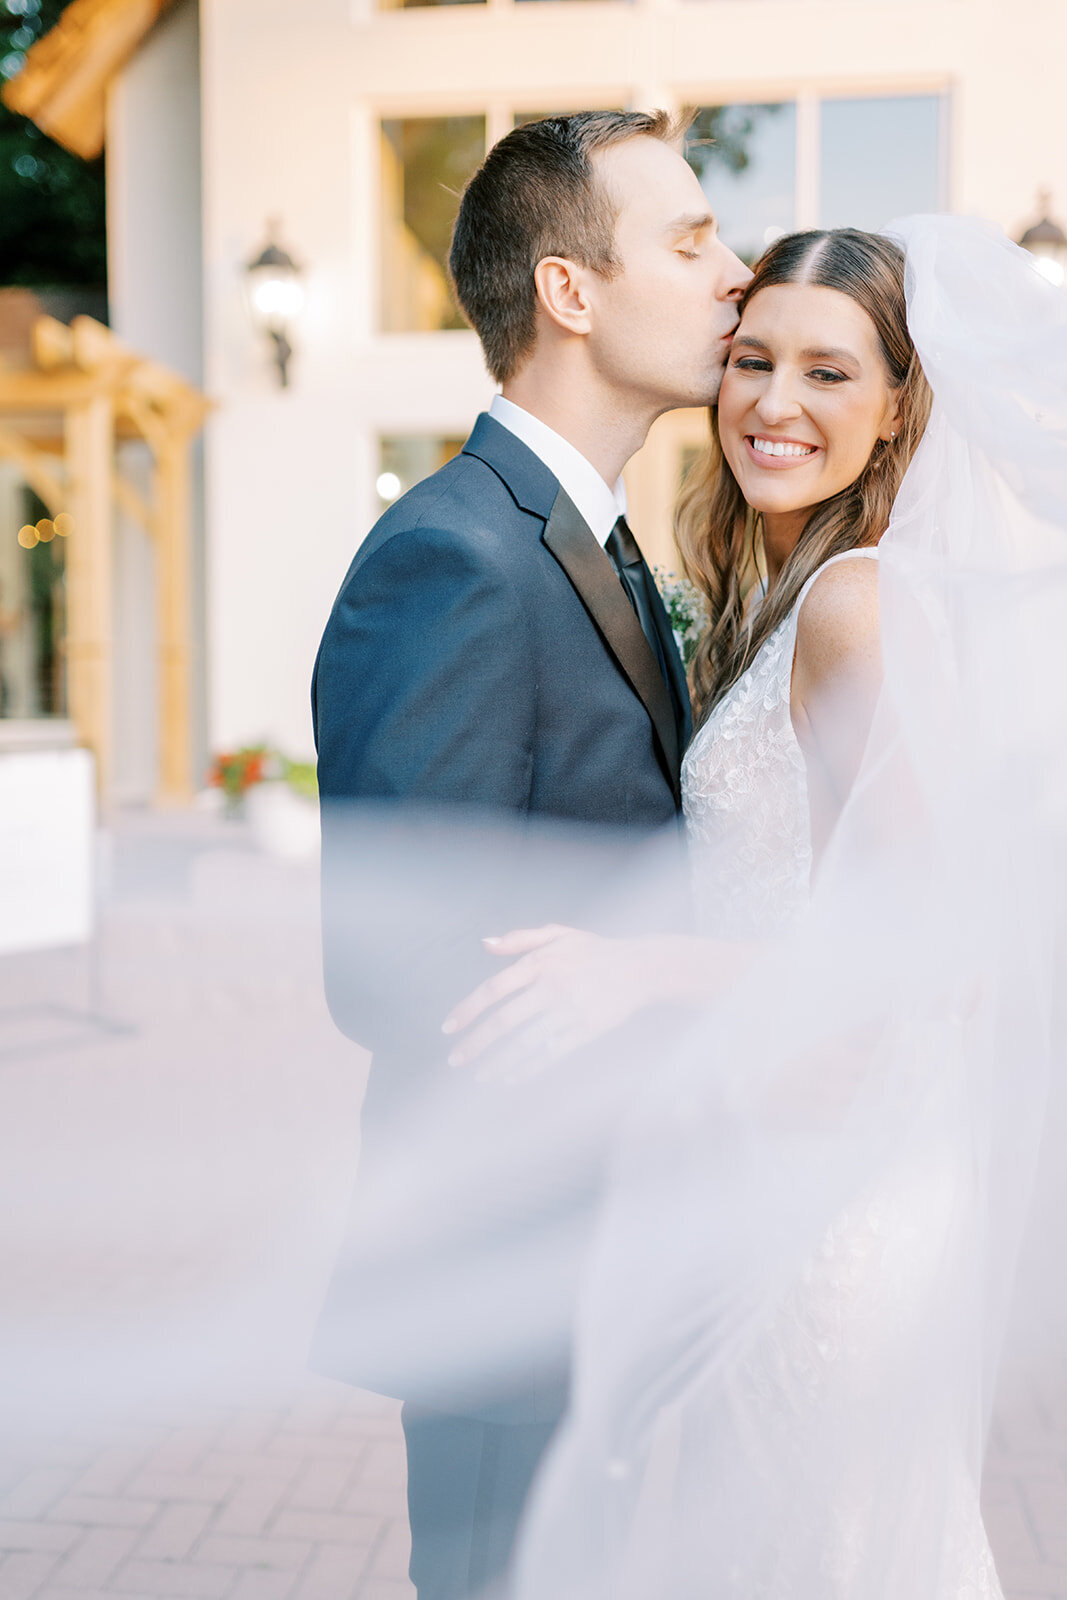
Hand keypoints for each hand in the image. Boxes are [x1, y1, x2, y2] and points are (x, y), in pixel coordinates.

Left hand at [441, 924, 650, 1082]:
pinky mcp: (586, 1030)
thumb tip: (485, 944)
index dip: (468, 1009)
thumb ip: (520, 939)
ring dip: (498, 1062)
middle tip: (455, 1060)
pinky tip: (512, 1079)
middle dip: (476, 1044)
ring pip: (525, 1043)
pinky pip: (551, 1054)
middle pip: (504, 1021)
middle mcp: (551, 988)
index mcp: (540, 963)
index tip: (448, 1028)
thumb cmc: (595, 951)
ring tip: (480, 1076)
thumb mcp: (558, 934)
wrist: (641, 968)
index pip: (494, 989)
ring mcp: (569, 1011)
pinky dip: (530, 1069)